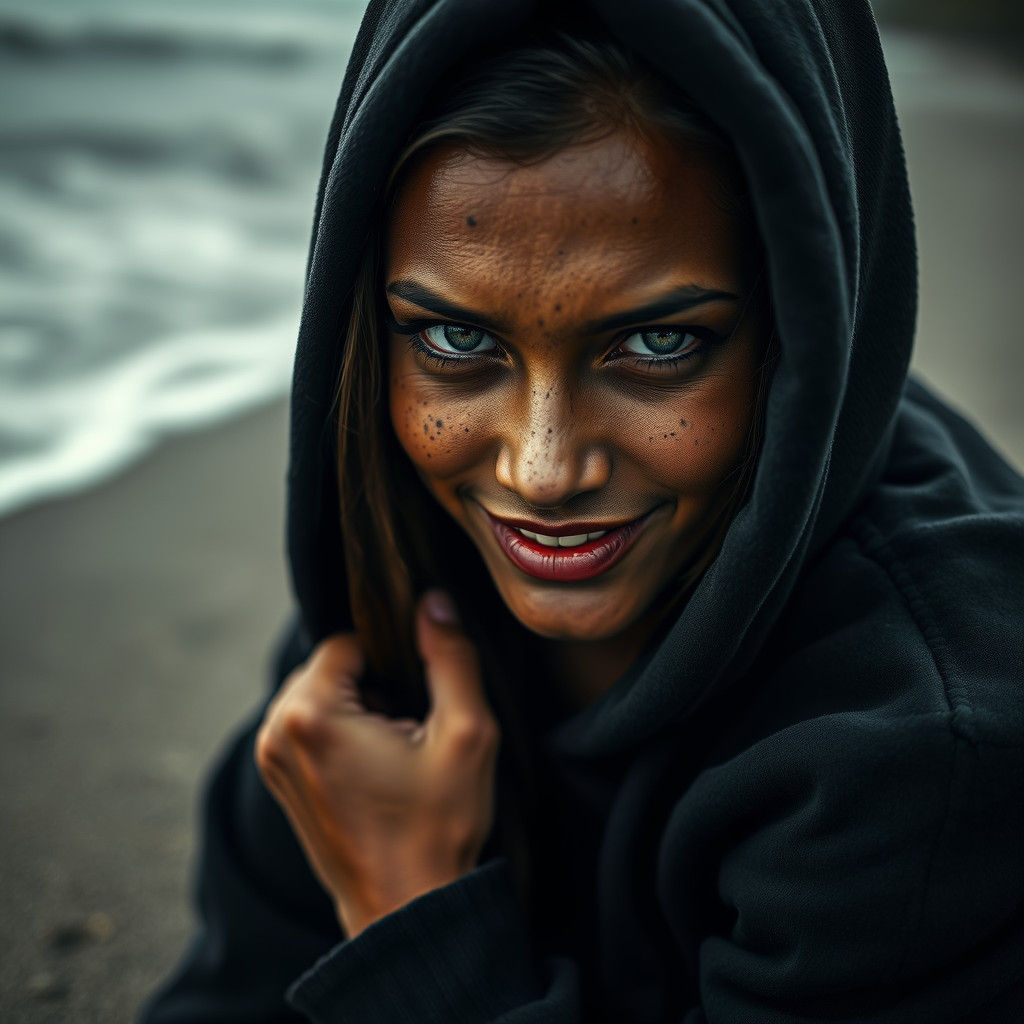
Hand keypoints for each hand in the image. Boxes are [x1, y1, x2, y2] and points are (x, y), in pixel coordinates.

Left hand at [254, 590, 500, 937]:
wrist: (406, 909)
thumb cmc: (436, 827)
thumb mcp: (466, 734)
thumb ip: (450, 656)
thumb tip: (432, 602)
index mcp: (310, 715)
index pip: (348, 641)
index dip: (392, 662)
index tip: (415, 704)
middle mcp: (275, 733)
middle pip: (330, 666)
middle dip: (373, 685)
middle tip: (407, 733)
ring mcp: (270, 760)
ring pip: (321, 692)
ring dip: (358, 708)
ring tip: (392, 753)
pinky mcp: (278, 779)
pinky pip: (310, 723)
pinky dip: (342, 731)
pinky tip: (374, 768)